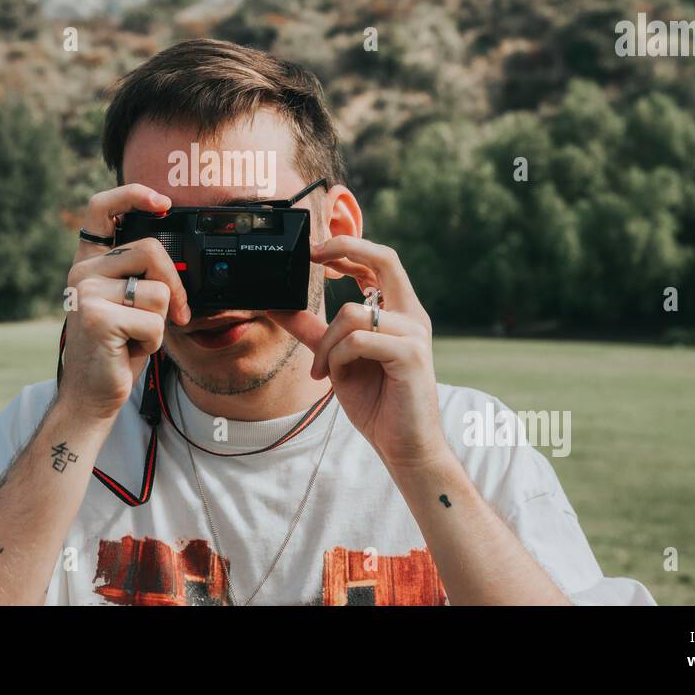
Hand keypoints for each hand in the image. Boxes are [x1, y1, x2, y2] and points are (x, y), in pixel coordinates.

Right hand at [60, 185, 190, 421]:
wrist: (92, 395)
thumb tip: (179, 265)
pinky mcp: (98, 317)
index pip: (101, 209)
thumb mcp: (129, 304)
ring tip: (135, 337)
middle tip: (177, 311)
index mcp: (90, 263)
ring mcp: (86, 293)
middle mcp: (82, 272)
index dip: (132, 195)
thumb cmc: (116, 350)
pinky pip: (153, 321)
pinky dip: (153, 341)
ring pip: (157, 291)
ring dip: (159, 321)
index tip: (163, 202)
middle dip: (174, 283)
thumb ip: (142, 276)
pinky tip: (129, 350)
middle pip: (149, 250)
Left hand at [271, 237, 449, 473]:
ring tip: (322, 369)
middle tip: (314, 254)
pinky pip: (357, 340)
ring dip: (326, 342)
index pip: (380, 261)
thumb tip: (280, 308)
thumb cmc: (378, 403)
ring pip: (353, 313)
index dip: (349, 247)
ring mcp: (414, 334)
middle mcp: (412, 316)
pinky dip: (336, 357)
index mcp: (399, 313)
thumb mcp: (337, 360)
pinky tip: (334, 377)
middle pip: (385, 259)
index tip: (314, 250)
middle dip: (347, 247)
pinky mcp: (410, 355)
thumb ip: (315, 332)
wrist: (405, 446)